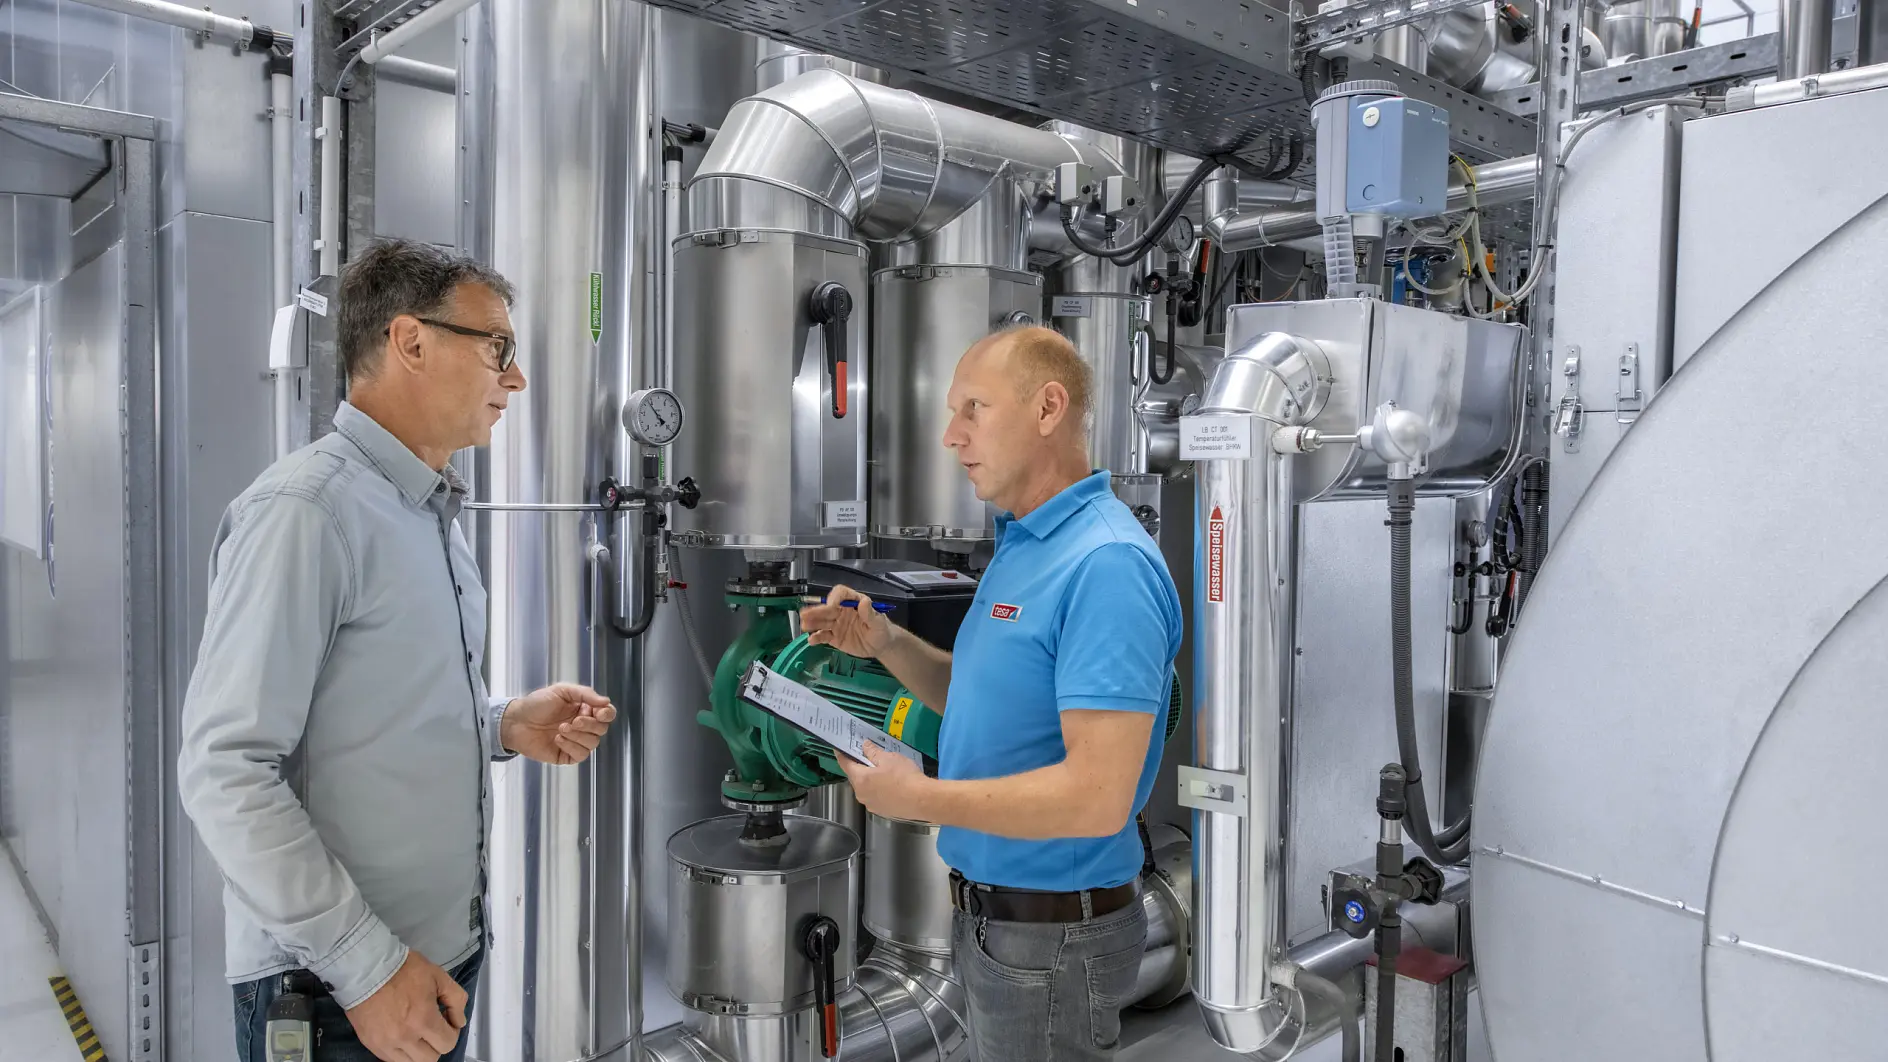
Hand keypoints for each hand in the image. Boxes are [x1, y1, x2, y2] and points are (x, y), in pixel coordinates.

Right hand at [343, 950, 465, 1061]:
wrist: (365, 969)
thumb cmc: (403, 969)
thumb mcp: (438, 975)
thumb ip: (456, 999)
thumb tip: (459, 1021)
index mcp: (423, 1019)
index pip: (447, 1044)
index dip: (451, 1032)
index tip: (446, 1020)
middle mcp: (405, 1037)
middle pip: (430, 1059)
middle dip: (436, 1044)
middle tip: (432, 1027)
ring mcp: (385, 1044)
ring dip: (418, 1051)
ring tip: (416, 1033)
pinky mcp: (371, 1044)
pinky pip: (391, 1060)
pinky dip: (401, 1052)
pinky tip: (402, 1036)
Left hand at [500, 683, 616, 764]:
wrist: (516, 721)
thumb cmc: (536, 704)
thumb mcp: (561, 691)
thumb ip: (585, 694)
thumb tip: (606, 702)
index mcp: (584, 709)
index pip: (607, 714)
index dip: (607, 714)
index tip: (599, 712)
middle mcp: (583, 726)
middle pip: (601, 730)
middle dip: (589, 725)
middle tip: (574, 720)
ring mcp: (575, 741)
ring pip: (592, 743)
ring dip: (578, 736)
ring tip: (560, 729)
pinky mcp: (566, 755)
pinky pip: (580, 755)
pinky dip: (571, 746)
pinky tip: (557, 739)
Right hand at [802, 584, 897, 658]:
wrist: (881, 646)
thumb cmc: (882, 630)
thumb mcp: (879, 623)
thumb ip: (870, 613)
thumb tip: (864, 601)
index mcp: (854, 602)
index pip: (841, 594)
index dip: (834, 598)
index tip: (830, 607)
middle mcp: (843, 611)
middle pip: (827, 608)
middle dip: (816, 611)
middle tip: (804, 614)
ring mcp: (837, 624)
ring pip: (822, 621)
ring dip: (812, 622)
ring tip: (804, 625)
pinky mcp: (835, 637)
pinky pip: (824, 636)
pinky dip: (817, 638)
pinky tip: (811, 640)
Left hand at [835, 742, 929, 820]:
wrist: (922, 800)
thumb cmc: (904, 777)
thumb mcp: (888, 758)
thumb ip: (873, 752)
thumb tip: (865, 746)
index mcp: (860, 780)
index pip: (845, 764)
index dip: (841, 755)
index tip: (838, 749)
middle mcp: (861, 794)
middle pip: (856, 777)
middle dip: (860, 767)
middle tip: (869, 756)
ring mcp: (871, 805)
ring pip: (866, 788)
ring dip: (871, 779)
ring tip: (885, 771)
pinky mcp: (882, 811)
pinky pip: (876, 797)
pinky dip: (879, 789)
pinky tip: (892, 785)